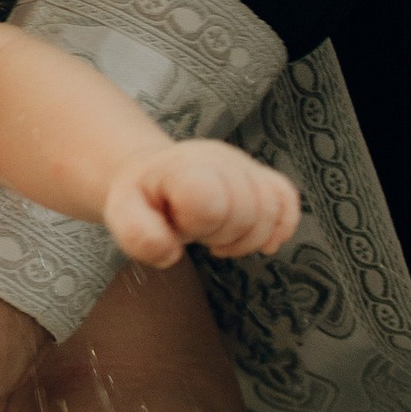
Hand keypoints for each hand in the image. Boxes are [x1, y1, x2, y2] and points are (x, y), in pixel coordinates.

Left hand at [102, 141, 300, 267]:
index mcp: (181, 168)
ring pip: (272, 209)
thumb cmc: (142, 199)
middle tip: (201, 236)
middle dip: (226, 236)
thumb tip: (170, 253)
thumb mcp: (122, 215)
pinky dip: (281, 227)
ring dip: (249, 238)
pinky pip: (287, 199)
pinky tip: (263, 243)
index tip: (184, 227)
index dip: (202, 223)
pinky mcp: (261, 175)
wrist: (153, 176)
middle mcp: (218, 158)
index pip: (210, 197)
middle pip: (248, 210)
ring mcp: (243, 164)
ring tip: (220, 238)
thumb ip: (138, 235)